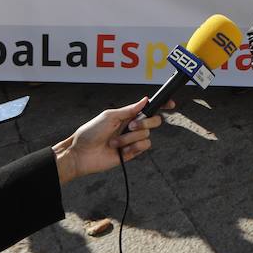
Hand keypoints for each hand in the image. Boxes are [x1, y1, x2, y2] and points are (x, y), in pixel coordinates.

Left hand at [51, 97, 167, 183]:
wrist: (82, 153)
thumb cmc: (91, 132)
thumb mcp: (109, 116)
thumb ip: (129, 109)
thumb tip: (145, 99)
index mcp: (128, 115)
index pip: (149, 108)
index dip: (162, 105)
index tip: (171, 104)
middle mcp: (133, 126)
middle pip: (154, 121)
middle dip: (145, 122)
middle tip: (130, 126)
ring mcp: (132, 140)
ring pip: (147, 135)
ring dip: (130, 138)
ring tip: (114, 142)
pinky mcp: (132, 153)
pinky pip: (144, 147)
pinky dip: (133, 148)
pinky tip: (121, 151)